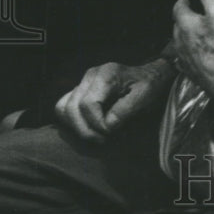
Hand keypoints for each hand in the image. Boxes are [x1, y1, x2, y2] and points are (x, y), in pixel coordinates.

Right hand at [55, 58, 174, 141]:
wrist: (150, 76)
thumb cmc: (150, 86)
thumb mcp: (145, 96)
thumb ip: (125, 110)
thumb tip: (107, 125)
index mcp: (106, 74)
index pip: (88, 104)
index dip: (97, 124)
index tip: (112, 132)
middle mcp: (90, 76)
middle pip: (72, 108)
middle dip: (86, 129)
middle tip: (103, 139)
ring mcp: (83, 82)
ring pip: (63, 108)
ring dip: (77, 127)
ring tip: (96, 135)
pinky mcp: (80, 90)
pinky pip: (63, 106)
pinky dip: (71, 121)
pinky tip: (88, 127)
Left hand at [172, 0, 213, 100]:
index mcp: (186, 26)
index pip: (178, 8)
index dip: (183, 0)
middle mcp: (181, 44)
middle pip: (178, 27)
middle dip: (185, 18)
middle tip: (194, 13)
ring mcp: (187, 62)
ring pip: (182, 44)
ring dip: (188, 37)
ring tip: (199, 32)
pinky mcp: (195, 75)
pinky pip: (189, 61)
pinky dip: (193, 54)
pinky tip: (199, 55)